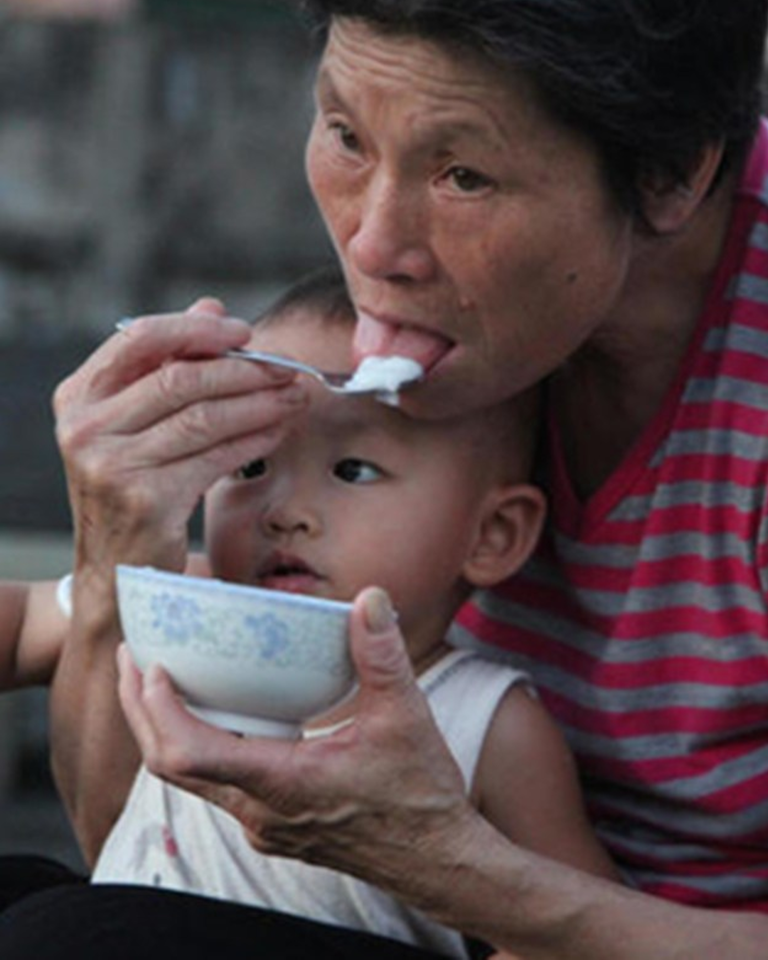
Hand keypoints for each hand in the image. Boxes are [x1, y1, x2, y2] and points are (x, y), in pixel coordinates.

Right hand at [55, 299, 306, 588]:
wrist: (117, 568)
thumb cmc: (133, 484)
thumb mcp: (134, 422)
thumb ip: (168, 364)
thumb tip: (213, 307)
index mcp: (78, 397)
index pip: (139, 339)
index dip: (198, 329)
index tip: (245, 331)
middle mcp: (86, 429)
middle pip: (181, 378)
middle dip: (244, 369)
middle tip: (288, 367)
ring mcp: (112, 467)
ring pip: (204, 418)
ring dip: (260, 403)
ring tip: (294, 396)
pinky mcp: (147, 501)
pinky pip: (216, 458)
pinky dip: (254, 440)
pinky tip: (278, 430)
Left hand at [117, 586, 474, 899]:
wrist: (436, 859)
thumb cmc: (420, 796)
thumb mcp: (406, 715)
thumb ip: (382, 655)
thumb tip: (368, 599)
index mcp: (282, 783)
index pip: (191, 754)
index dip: (159, 710)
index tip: (151, 665)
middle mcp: (260, 811)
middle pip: (171, 767)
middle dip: (141, 710)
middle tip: (134, 656)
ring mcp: (263, 823)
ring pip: (189, 780)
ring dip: (164, 729)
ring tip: (159, 678)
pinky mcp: (273, 824)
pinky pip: (216, 786)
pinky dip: (198, 745)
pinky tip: (216, 713)